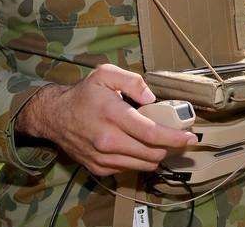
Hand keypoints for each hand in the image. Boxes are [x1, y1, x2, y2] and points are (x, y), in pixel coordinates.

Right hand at [16, 64, 194, 175]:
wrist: (54, 117)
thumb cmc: (84, 94)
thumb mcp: (105, 74)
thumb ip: (132, 81)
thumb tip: (151, 98)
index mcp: (113, 116)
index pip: (151, 133)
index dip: (175, 137)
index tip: (191, 137)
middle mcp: (108, 141)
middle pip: (152, 153)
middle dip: (170, 146)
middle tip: (177, 136)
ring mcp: (103, 158)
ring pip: (143, 165)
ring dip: (157, 155)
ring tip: (160, 141)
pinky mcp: (99, 168)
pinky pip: (129, 169)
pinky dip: (139, 160)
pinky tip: (138, 146)